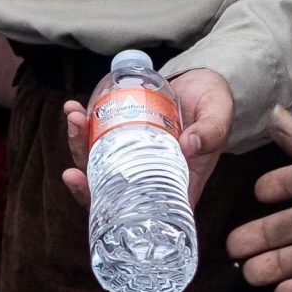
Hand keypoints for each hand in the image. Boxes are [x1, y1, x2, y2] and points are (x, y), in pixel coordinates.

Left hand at [60, 67, 236, 208]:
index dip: (110, 211)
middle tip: (72, 167)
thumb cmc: (214, 105)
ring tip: (74, 119)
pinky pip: (97, 135)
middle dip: (85, 179)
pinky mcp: (123, 133)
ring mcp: (133, 155)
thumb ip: (211, 131)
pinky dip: (83, 124)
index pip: (141, 210)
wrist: (203, 81)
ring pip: (98, 161)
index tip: (88, 190)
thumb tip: (190, 146)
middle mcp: (149, 174)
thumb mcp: (219, 116)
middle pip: (111, 189)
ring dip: (79, 145)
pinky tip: (74, 108)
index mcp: (175, 184)